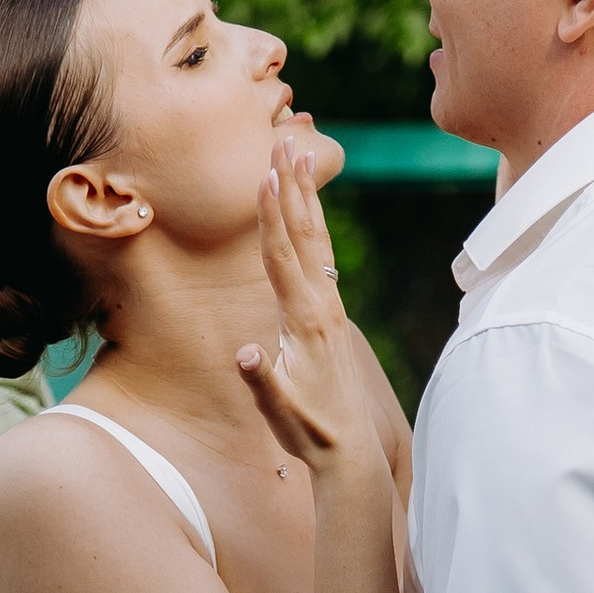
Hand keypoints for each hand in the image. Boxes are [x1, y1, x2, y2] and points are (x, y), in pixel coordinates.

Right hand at [234, 136, 374, 472]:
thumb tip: (246, 355)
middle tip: (286, 143)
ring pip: (317, 241)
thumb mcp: (280, 410)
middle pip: (305, 235)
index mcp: (305, 322)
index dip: (272, 217)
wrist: (347, 449)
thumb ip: (262, 382)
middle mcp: (322, 306)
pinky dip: (314, 226)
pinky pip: (322, 258)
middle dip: (293, 188)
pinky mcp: (332, 315)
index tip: (266, 178)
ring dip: (306, 198)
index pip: (283, 258)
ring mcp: (331, 308)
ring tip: (300, 157)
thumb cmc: (307, 431)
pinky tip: (311, 210)